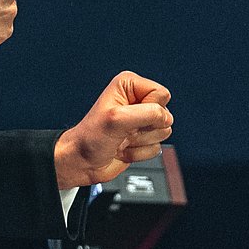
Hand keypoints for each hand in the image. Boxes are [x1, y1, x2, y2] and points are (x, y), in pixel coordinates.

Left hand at [54, 71, 173, 188]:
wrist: (83, 162)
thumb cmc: (90, 138)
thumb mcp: (117, 119)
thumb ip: (147, 113)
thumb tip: (165, 118)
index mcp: (130, 86)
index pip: (161, 94)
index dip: (149, 109)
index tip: (129, 116)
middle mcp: (137, 101)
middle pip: (165, 114)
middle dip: (145, 128)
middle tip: (124, 130)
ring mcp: (141, 121)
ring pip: (163, 132)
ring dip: (141, 141)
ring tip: (123, 139)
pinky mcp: (144, 138)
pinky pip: (157, 147)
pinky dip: (140, 152)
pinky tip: (124, 148)